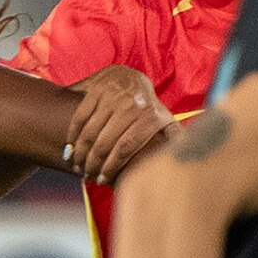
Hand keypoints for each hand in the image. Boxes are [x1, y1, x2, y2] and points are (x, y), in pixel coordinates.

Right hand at [65, 65, 173, 182]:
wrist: (131, 76)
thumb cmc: (147, 107)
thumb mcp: (164, 121)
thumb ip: (174, 139)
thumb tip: (187, 158)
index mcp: (149, 117)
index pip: (125, 148)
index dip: (111, 167)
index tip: (102, 180)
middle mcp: (131, 105)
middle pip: (105, 143)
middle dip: (93, 163)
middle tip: (87, 175)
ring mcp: (113, 96)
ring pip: (90, 132)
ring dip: (80, 153)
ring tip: (77, 166)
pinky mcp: (96, 90)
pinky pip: (80, 118)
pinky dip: (72, 136)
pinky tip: (70, 150)